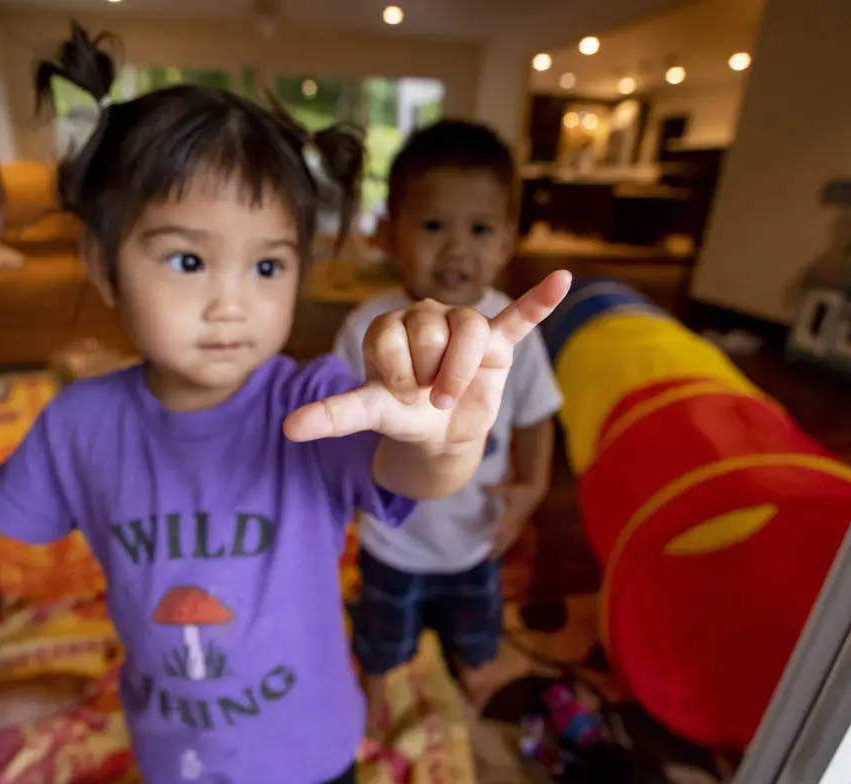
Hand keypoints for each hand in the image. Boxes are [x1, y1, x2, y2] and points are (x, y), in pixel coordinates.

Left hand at [284, 270, 570, 448]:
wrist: (440, 437)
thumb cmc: (403, 417)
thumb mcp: (370, 414)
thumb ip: (335, 415)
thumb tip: (287, 428)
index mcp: (390, 324)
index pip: (390, 334)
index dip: (394, 374)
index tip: (395, 394)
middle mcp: (426, 315)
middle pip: (429, 329)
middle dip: (427, 375)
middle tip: (425, 395)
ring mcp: (464, 327)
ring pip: (466, 330)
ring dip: (457, 372)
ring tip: (450, 394)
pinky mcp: (497, 343)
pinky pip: (520, 319)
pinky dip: (540, 302)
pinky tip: (562, 281)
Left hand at [486, 483, 544, 556]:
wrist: (535, 491)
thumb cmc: (521, 491)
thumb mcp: (507, 489)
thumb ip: (494, 490)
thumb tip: (480, 487)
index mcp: (512, 516)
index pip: (503, 531)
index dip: (496, 540)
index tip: (490, 549)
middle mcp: (516, 523)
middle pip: (506, 539)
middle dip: (499, 549)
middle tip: (490, 559)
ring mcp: (519, 524)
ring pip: (511, 539)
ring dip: (503, 547)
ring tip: (495, 556)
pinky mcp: (520, 523)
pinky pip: (514, 536)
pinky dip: (508, 542)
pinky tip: (504, 545)